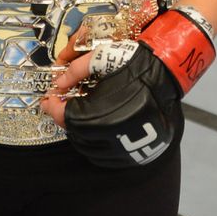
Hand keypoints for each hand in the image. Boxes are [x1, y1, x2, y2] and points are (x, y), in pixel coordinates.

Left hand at [42, 9, 215, 167]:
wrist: (168, 74)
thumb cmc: (135, 63)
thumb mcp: (100, 58)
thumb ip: (74, 72)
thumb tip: (57, 85)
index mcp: (101, 115)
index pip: (66, 117)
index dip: (53, 107)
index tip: (48, 99)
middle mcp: (113, 137)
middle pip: (75, 134)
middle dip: (65, 118)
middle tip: (63, 104)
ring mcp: (126, 149)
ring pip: (89, 148)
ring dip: (79, 132)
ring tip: (80, 114)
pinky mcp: (136, 155)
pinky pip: (106, 157)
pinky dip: (96, 145)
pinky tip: (96, 129)